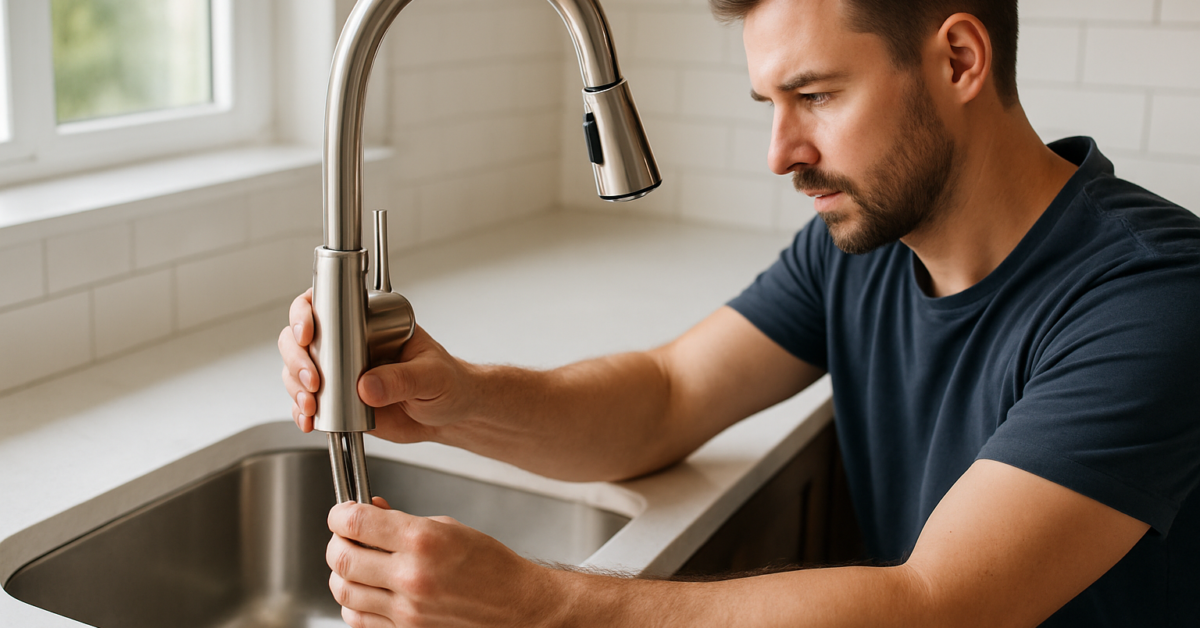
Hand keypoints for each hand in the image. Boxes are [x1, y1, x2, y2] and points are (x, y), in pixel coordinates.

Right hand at [278, 290, 477, 441]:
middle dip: (297, 358)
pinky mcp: (339, 400)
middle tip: (313, 381)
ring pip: (297, 370)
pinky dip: (302, 412)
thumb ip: (403, 379)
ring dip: (296, 387)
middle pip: (300, 338)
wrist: (451, 415)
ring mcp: (340, 372)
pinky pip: (309, 402)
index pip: (328, 304)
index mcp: (371, 323)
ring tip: (311, 405)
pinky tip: (309, 420)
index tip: (307, 333)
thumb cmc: (448, 383)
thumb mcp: (432, 376)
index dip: (306, 313)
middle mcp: (349, 343)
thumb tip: (367, 386)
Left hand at [326, 498, 567, 627]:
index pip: (356, 523)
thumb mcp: (449, 527)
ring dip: (340, 573)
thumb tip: (371, 511)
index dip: (339, 514)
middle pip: (343, 558)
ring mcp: (406, 610)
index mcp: (423, 541)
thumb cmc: (492, 566)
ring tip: (353, 562)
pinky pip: (357, 618)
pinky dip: (351, 602)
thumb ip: (403, 521)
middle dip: (336, 542)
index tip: (341, 512)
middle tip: (344, 536)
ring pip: (343, 591)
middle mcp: (411, 577)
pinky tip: (364, 590)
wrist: (517, 605)